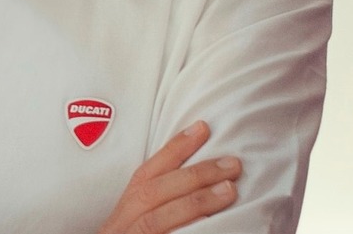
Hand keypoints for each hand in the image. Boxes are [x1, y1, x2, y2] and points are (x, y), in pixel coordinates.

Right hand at [98, 120, 241, 233]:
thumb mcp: (134, 225)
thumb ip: (158, 206)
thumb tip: (200, 182)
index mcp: (122, 213)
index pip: (146, 174)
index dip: (173, 149)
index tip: (203, 128)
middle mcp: (121, 226)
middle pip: (153, 193)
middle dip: (193, 174)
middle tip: (232, 164)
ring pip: (157, 221)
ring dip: (194, 203)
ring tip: (230, 191)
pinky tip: (212, 228)